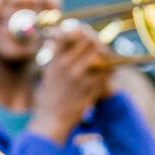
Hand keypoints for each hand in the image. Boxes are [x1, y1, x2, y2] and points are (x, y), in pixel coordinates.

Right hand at [28, 22, 113, 145]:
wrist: (50, 122)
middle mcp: (67, 67)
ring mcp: (79, 78)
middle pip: (90, 42)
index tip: (84, 35)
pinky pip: (104, 74)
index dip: (80, 32)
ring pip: (100, 57)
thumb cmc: (46, 100)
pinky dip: (108, 72)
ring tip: (107, 60)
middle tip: (100, 47)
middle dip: (97, 43)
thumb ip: (53, 56)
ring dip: (105, 56)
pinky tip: (108, 74)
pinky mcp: (89, 89)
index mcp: (55, 61)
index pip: (71, 35)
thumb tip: (52, 38)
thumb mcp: (46, 75)